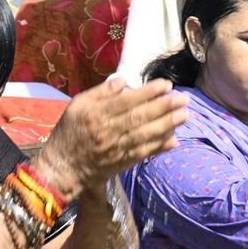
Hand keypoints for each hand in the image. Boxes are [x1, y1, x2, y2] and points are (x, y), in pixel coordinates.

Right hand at [32, 76, 188, 200]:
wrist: (62, 167)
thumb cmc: (69, 132)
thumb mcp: (77, 106)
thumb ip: (100, 93)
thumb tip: (123, 80)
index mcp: (96, 115)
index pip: (127, 102)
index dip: (149, 93)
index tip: (166, 85)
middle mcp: (108, 132)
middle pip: (140, 118)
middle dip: (164, 107)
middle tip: (183, 98)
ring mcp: (116, 149)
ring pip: (145, 136)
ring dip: (167, 126)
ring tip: (184, 115)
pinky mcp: (122, 163)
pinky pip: (143, 154)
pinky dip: (159, 147)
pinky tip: (174, 140)